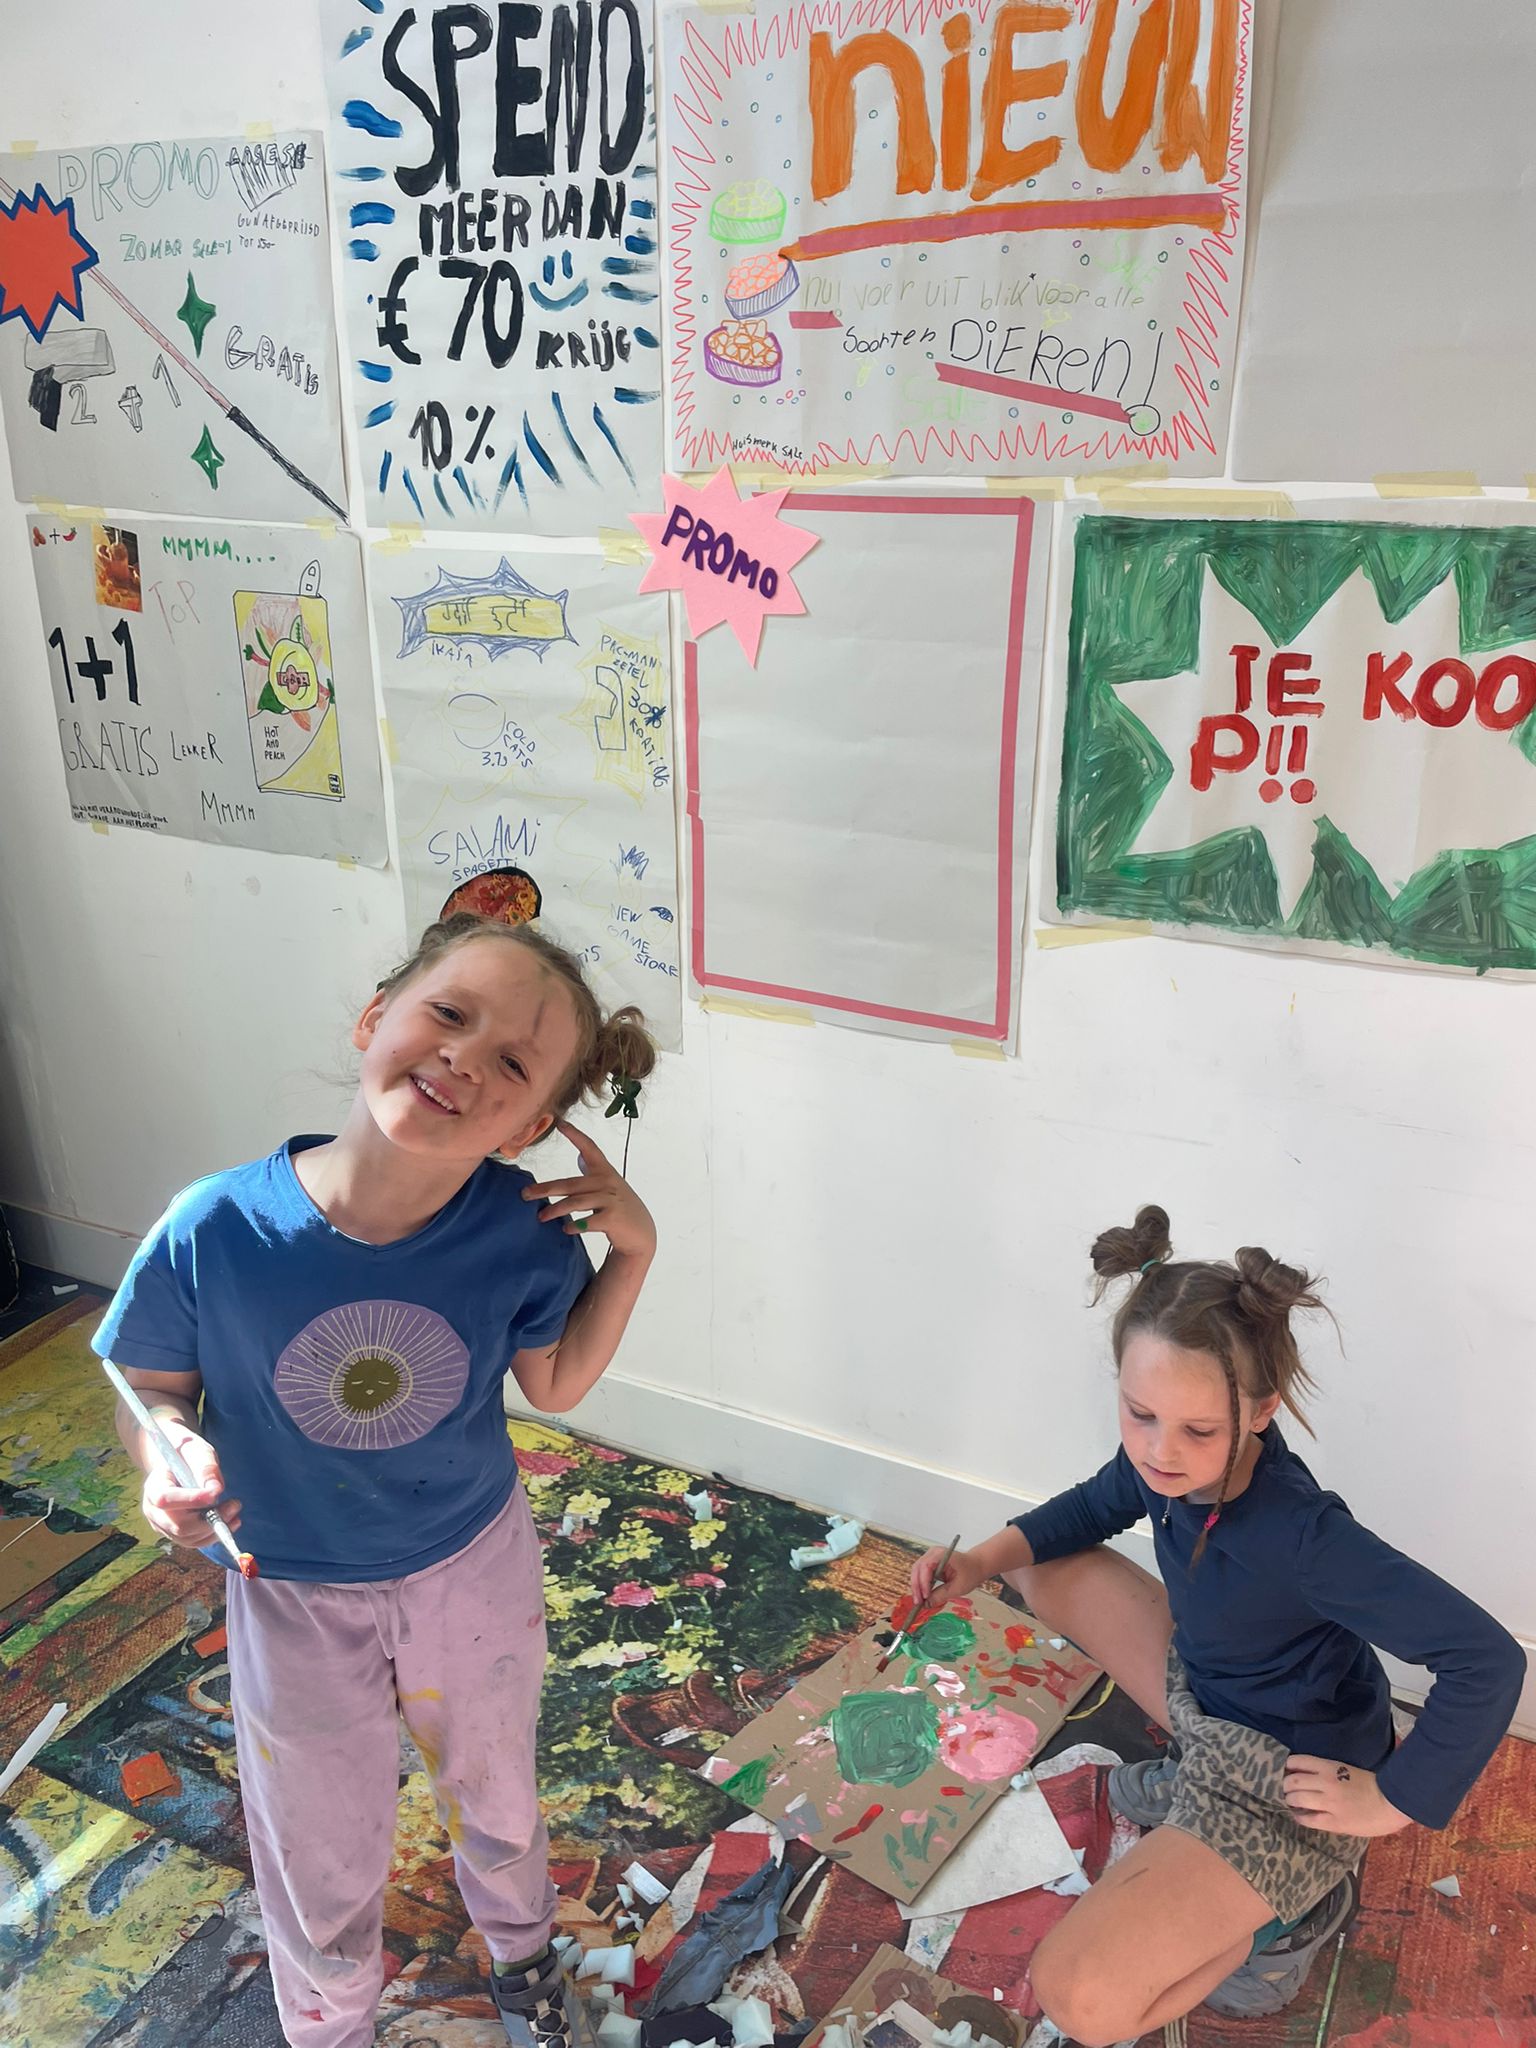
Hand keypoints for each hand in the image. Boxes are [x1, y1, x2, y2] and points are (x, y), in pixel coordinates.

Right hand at [141, 1426, 240, 1548]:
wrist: (179, 1463)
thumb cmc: (188, 1455)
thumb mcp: (198, 1452)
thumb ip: (206, 1468)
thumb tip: (215, 1490)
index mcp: (154, 1486)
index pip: (165, 1499)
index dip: (190, 1500)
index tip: (215, 1494)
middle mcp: (154, 1511)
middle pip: (178, 1525)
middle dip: (209, 1520)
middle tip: (235, 1505)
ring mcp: (163, 1525)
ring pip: (188, 1538)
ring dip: (215, 1529)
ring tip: (235, 1510)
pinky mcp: (176, 1534)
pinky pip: (194, 1542)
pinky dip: (214, 1535)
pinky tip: (231, 1522)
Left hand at [522, 1119, 656, 1259]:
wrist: (641, 1232)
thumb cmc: (620, 1207)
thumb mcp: (610, 1186)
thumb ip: (595, 1174)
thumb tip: (581, 1158)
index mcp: (605, 1172)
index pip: (590, 1148)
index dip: (575, 1135)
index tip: (560, 1123)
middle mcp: (607, 1182)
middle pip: (570, 1184)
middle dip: (545, 1189)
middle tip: (526, 1194)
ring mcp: (610, 1200)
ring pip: (575, 1202)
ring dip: (555, 1210)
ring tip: (541, 1217)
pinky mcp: (612, 1218)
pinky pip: (587, 1221)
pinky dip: (574, 1226)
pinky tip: (566, 1229)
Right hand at [910, 1543, 987, 1606]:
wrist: (977, 1566)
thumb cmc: (971, 1573)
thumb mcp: (958, 1587)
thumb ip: (942, 1595)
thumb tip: (927, 1604)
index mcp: (941, 1554)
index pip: (926, 1566)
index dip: (923, 1582)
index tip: (925, 1596)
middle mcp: (933, 1553)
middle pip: (917, 1568)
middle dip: (917, 1586)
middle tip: (918, 1602)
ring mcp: (930, 1558)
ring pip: (916, 1572)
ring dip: (917, 1587)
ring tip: (919, 1601)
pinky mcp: (930, 1564)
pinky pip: (920, 1574)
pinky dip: (920, 1585)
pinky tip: (922, 1596)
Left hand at [1283, 1757, 1411, 1836]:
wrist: (1391, 1803)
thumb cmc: (1373, 1785)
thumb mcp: (1347, 1770)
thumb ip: (1328, 1772)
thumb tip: (1308, 1775)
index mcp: (1330, 1767)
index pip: (1298, 1761)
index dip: (1287, 1766)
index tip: (1284, 1770)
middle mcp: (1325, 1782)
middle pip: (1292, 1780)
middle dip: (1285, 1784)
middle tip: (1284, 1788)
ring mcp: (1329, 1803)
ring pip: (1296, 1798)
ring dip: (1290, 1799)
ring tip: (1290, 1801)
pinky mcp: (1334, 1822)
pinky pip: (1309, 1819)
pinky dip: (1300, 1816)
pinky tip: (1298, 1815)